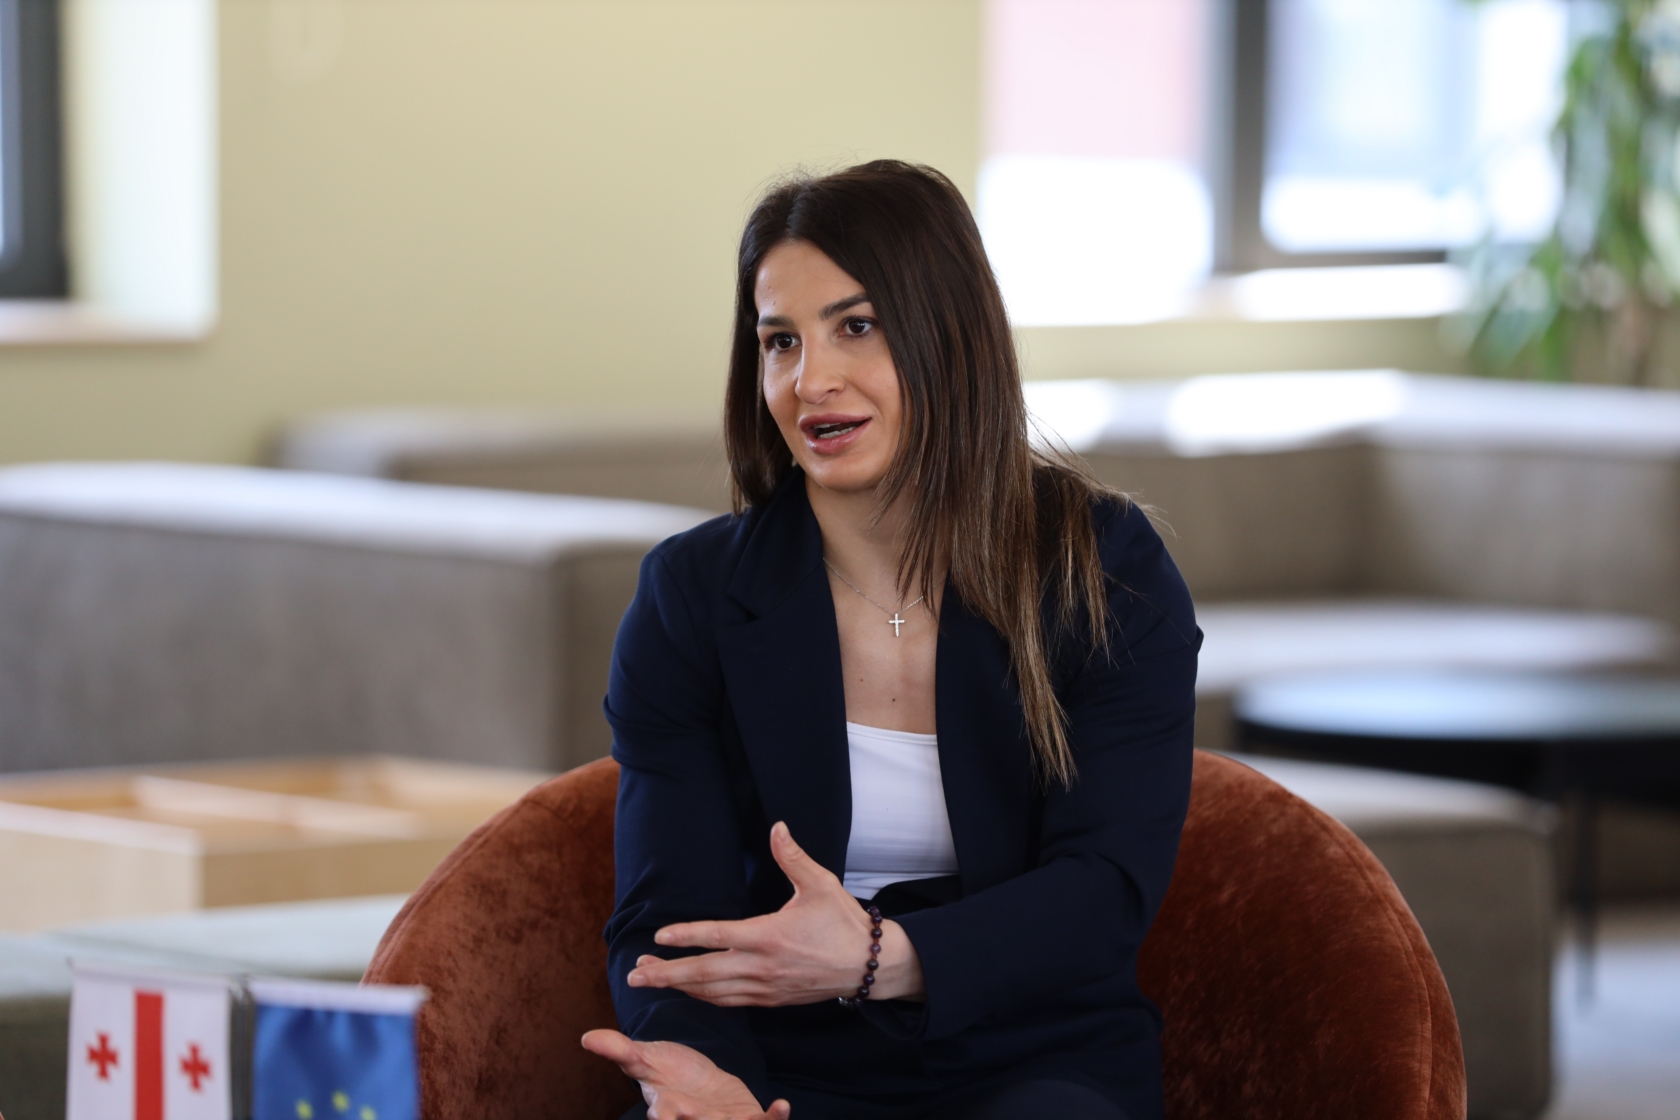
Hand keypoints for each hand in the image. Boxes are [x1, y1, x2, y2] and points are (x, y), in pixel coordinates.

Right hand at [581, 1029, 790, 1119]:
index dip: (666, 1114)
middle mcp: (694, 1119)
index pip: (665, 1113)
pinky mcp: (746, 1117)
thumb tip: (587, 1037)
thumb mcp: (643, 1060)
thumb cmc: (667, 1073)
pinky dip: (774, 1118)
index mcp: (668, 1105)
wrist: (697, 1083)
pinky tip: (782, 1105)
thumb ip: (620, 1050)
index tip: (666, 1111)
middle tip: (701, 1115)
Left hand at [628, 821, 923, 1005]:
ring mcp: (765, 988)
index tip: (660, 936)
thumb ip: (793, 857)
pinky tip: (689, 993)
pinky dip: (704, 999)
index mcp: (769, 936)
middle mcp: (762, 967)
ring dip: (679, 988)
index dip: (687, 936)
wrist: (869, 966)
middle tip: (635, 974)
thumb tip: (777, 827)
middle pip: (705, 974)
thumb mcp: (820, 884)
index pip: (718, 936)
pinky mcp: (772, 1000)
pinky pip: (730, 1002)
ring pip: (713, 993)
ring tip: (650, 982)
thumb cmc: (843, 922)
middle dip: (667, 975)